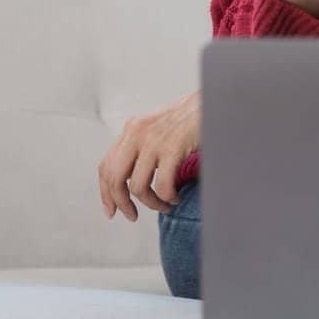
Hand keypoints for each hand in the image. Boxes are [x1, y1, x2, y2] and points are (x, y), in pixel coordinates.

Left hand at [98, 90, 200, 221]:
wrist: (213, 103)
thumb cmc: (189, 121)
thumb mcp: (157, 131)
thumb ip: (141, 149)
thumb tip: (129, 182)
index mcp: (132, 129)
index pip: (106, 166)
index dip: (105, 193)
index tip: (112, 210)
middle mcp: (137, 132)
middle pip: (114, 178)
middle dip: (121, 203)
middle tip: (132, 216)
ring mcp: (153, 140)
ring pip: (138, 186)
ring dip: (152, 204)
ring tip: (165, 205)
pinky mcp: (172, 147)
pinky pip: (162, 185)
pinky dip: (168, 197)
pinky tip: (176, 196)